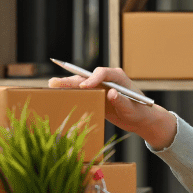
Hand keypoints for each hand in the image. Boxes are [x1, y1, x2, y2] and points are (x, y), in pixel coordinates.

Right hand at [48, 66, 176, 149]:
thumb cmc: (140, 112)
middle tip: (55, 83)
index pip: (102, 73)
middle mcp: (108, 79)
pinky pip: (82, 93)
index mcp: (118, 77)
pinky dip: (71, 93)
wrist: (141, 119)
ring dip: (67, 84)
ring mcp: (101, 87)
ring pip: (82, 84)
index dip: (92, 78)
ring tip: (51, 85)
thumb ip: (122, 101)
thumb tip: (111, 93)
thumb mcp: (132, 109)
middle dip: (72, 80)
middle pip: (87, 77)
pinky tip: (58, 95)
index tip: (84, 86)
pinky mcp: (96, 96)